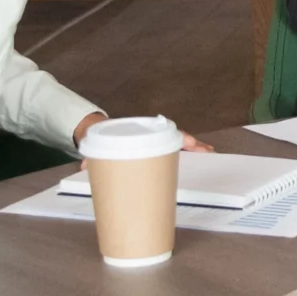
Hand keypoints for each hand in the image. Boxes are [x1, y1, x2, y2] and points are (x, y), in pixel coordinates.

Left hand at [72, 112, 212, 152]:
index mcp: (141, 130)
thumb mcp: (96, 142)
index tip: (189, 142)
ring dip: (194, 149)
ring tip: (209, 155)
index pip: (162, 132)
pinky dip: (187, 156)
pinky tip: (198, 162)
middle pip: (176, 137)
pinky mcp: (155, 151)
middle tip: (208, 151)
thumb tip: (86, 165)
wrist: (100, 131)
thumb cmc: (103, 136)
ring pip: (178, 145)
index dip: (177, 137)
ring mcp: (155, 142)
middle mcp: (151, 134)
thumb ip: (92, 155)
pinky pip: (173, 153)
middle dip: (194, 143)